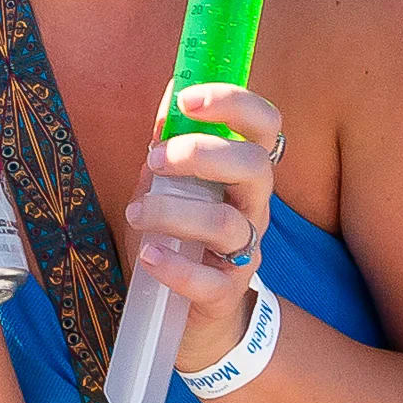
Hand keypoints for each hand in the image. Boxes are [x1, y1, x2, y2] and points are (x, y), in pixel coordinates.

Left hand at [129, 84, 285, 371]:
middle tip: (155, 160)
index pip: (265, 126)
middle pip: (255, 168)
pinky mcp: (225, 293)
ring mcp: (244, 253)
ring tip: (136, 214)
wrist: (190, 313)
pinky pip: (209, 280)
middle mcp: (253, 208)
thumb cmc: (181, 236)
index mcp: (243, 173)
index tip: (187, 99)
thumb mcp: (171, 185)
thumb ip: (171, 142)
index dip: (234, 103)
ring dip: (174, 212)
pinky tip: (148, 256)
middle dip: (202, 154)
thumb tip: (172, 89)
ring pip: (228, 224)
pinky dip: (175, 267)